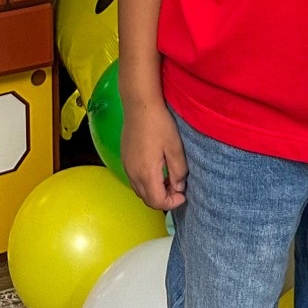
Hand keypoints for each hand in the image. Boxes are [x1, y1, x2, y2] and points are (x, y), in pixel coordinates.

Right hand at [122, 94, 187, 211]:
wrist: (139, 105)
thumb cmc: (159, 124)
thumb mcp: (175, 147)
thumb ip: (178, 171)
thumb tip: (178, 187)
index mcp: (146, 173)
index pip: (157, 202)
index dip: (172, 203)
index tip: (183, 194)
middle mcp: (133, 174)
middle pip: (147, 199)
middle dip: (164, 200)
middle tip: (178, 189)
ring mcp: (126, 166)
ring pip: (140, 191)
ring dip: (155, 192)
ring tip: (169, 180)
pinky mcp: (124, 159)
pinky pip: (135, 180)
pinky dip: (147, 183)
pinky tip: (157, 171)